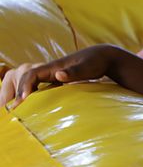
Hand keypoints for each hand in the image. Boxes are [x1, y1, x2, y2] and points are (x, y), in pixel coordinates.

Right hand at [1, 45, 116, 109]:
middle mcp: (50, 70)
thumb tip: (59, 75)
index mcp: (53, 66)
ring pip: (32, 83)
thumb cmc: (96, 61)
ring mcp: (52, 75)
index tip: (22, 99)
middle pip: (27, 79)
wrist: (103, 57)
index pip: (31, 74)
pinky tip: (34, 107)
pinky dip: (34, 96)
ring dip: (24, 94)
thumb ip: (74, 72)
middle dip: (19, 92)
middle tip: (14, 108)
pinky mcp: (57, 81)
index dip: (24, 86)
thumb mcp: (87, 67)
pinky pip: (40, 88)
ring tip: (18, 109)